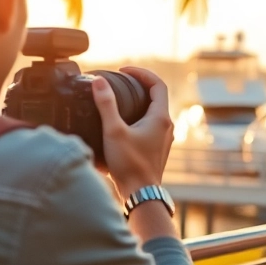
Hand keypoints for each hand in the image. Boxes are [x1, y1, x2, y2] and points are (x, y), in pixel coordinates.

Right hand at [91, 67, 172, 200]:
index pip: (158, 84)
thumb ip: (106, 105)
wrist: (141, 194)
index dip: (142, 73)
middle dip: (139, 85)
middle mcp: (166, 126)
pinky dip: (139, 116)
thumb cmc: (129, 165)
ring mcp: (164, 138)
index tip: (124, 70)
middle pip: (157, 96)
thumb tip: (99, 82)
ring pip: (155, 111)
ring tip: (121, 98)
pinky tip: (123, 122)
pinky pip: (151, 124)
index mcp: (160, 118)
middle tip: (121, 81)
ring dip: (140, 101)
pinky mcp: (157, 148)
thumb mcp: (114, 131)